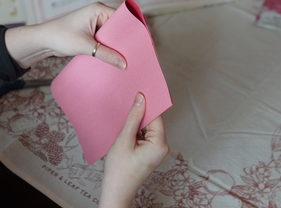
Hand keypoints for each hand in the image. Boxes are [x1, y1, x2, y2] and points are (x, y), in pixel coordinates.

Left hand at [4, 2, 125, 68]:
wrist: (43, 41)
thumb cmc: (61, 36)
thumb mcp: (86, 46)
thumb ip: (106, 54)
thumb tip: (124, 64)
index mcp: (99, 9)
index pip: (122, 18)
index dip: (132, 30)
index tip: (141, 42)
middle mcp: (99, 14)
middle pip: (119, 28)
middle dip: (125, 41)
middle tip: (136, 54)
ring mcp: (95, 24)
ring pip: (112, 36)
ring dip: (116, 47)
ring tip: (128, 59)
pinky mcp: (91, 34)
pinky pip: (105, 42)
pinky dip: (109, 50)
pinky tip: (115, 60)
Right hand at [99, 93, 169, 207]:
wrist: (116, 191)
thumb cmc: (119, 170)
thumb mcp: (124, 140)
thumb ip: (134, 117)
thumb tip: (141, 98)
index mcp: (160, 144)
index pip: (156, 116)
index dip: (148, 103)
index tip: (140, 90)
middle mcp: (163, 147)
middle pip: (154, 121)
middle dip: (141, 113)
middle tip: (128, 103)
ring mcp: (159, 151)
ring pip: (149, 128)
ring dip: (138, 122)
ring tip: (124, 121)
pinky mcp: (152, 153)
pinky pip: (146, 135)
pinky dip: (137, 131)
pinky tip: (126, 131)